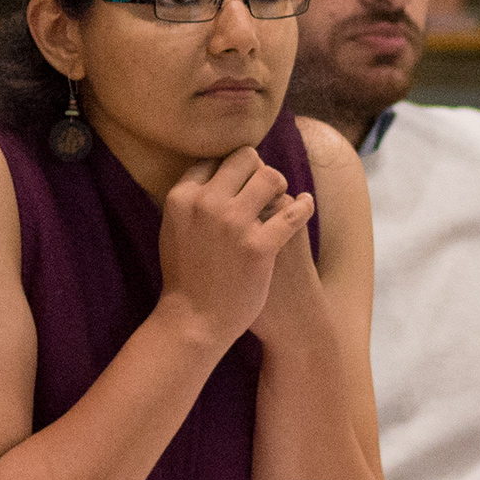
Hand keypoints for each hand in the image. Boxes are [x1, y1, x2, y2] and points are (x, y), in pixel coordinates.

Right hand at [154, 147, 316, 347]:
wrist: (194, 320)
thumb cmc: (186, 277)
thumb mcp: (173, 230)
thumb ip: (189, 202)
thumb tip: (210, 173)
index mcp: (182, 197)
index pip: (213, 160)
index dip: (231, 169)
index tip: (241, 180)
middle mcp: (206, 204)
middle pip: (244, 159)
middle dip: (258, 169)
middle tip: (265, 185)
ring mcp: (233, 224)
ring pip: (271, 177)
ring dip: (280, 185)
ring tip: (282, 196)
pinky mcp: (259, 246)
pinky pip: (293, 212)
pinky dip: (304, 206)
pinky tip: (307, 205)